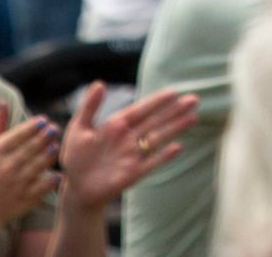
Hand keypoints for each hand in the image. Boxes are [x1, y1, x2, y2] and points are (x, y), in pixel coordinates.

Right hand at [0, 102, 60, 227]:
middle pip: (32, 147)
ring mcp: (16, 183)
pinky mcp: (24, 198)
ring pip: (39, 165)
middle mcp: (6, 167)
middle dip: (46, 136)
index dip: (33, 126)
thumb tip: (2, 102)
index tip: (43, 120)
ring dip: (50, 154)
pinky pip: (42, 186)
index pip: (19, 134)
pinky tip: (58, 173)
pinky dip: (51, 180)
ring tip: (56, 146)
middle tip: (56, 129)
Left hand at [57, 82, 199, 213]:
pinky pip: (151, 163)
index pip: (141, 109)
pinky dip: (164, 156)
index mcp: (118, 124)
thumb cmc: (77, 158)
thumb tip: (100, 83)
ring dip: (176, 128)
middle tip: (194, 99)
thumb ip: (90, 107)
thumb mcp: (78, 129)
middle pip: (156, 121)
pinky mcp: (134, 173)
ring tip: (194, 117)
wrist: (77, 188)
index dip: (157, 101)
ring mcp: (133, 155)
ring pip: (158, 138)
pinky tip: (178, 147)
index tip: (174, 91)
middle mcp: (130, 137)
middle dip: (175, 110)